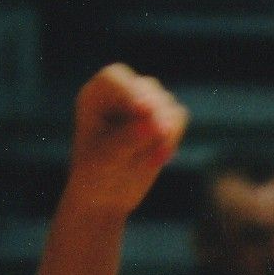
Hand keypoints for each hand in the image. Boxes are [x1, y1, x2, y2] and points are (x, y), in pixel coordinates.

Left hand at [65, 64, 186, 218]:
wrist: (105, 195)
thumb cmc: (95, 174)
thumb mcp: (105, 159)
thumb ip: (126, 139)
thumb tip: (151, 122)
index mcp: (94, 95)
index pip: (114, 79)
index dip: (130, 91)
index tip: (143, 110)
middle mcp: (118, 93)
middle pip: (147, 88)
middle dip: (156, 114)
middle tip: (160, 140)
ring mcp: (143, 102)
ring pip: (167, 103)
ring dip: (165, 131)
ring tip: (151, 160)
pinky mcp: (162, 117)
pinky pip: (179, 117)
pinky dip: (173, 137)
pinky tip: (159, 159)